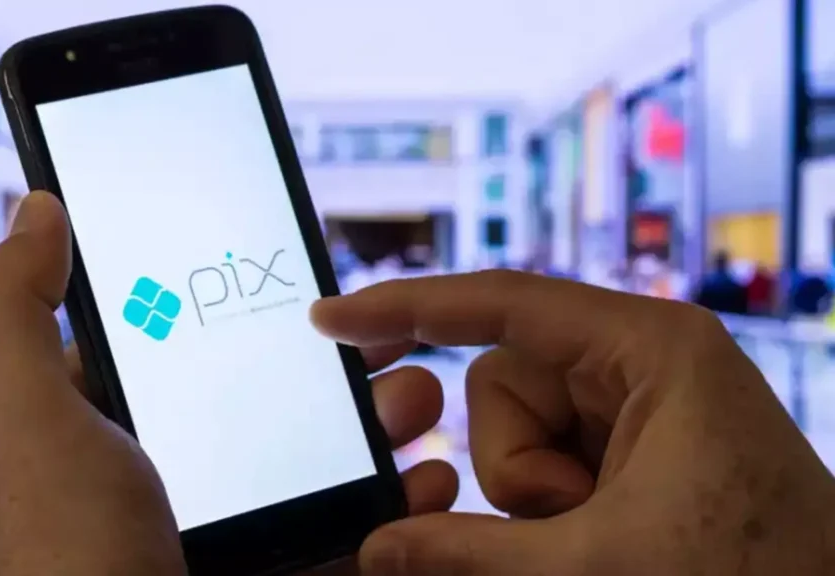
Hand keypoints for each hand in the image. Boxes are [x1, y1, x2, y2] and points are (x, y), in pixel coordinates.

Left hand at [0, 191, 457, 575]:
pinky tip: (423, 479)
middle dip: (336, 365)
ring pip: (324, 461)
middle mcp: (174, 479)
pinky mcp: (284, 572)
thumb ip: (16, 308)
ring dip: (382, 424)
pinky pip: (355, 534)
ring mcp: (231, 533)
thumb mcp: (23, 415)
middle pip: (272, 400)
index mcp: (112, 431)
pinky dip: (399, 505)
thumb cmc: (57, 552)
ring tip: (417, 400)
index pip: (186, 349)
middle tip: (385, 335)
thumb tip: (39, 208)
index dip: (241, 310)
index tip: (297, 279)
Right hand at [311, 273, 834, 574]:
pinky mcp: (633, 441)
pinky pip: (545, 455)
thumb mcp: (594, 566)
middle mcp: (639, 357)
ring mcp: (635, 400)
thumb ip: (470, 555)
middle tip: (574, 519)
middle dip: (515, 464)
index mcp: (649, 347)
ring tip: (601, 534)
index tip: (332, 319)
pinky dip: (549, 501)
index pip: (500, 305)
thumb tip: (375, 550)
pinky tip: (603, 532)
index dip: (406, 307)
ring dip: (533, 493)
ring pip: (514, 427)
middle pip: (502, 380)